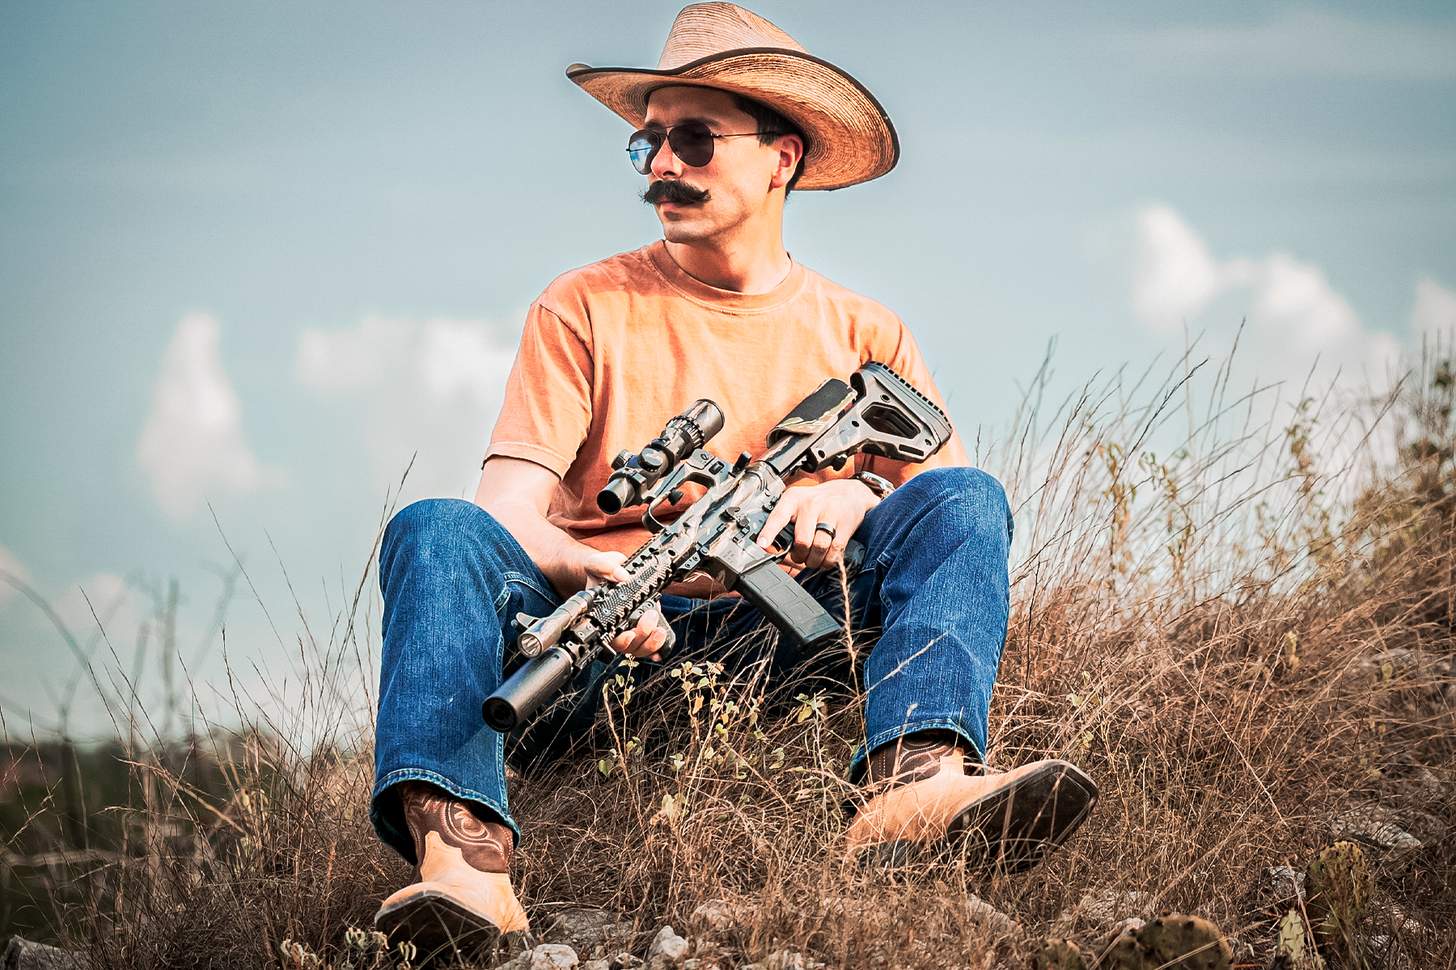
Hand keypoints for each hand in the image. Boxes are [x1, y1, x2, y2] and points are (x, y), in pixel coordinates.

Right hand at [581, 549, 670, 661]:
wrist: (613, 569)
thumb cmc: (601, 571)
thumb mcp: (597, 563)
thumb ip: (606, 567)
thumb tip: (622, 576)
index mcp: (599, 616)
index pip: (606, 637)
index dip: (619, 641)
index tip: (629, 634)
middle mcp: (614, 626)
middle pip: (626, 646)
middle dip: (641, 637)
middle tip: (650, 617)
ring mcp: (629, 628)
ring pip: (638, 648)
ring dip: (651, 643)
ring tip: (660, 630)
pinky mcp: (643, 625)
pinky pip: (648, 644)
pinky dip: (657, 645)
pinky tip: (663, 638)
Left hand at [755, 478, 876, 572]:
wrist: (850, 493)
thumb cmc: (818, 501)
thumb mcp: (798, 502)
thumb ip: (785, 521)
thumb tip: (774, 547)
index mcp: (793, 499)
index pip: (778, 516)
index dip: (769, 532)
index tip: (762, 544)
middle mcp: (811, 504)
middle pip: (801, 540)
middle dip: (799, 556)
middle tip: (800, 556)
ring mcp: (830, 514)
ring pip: (818, 547)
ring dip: (814, 560)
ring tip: (813, 558)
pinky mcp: (845, 525)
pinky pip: (834, 551)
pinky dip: (829, 560)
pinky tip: (826, 557)